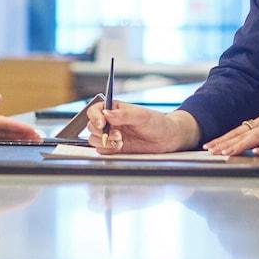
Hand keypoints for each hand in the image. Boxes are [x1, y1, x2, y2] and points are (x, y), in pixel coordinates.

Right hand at [85, 101, 199, 153]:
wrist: (167, 139)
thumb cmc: (157, 122)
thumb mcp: (142, 116)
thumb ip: (124, 115)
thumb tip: (107, 114)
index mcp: (114, 109)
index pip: (95, 110)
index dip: (94, 117)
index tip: (102, 123)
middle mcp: (110, 121)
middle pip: (91, 126)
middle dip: (101, 132)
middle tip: (117, 135)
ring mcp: (111, 135)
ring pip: (94, 139)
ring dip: (104, 141)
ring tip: (120, 141)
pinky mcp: (114, 148)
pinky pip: (101, 149)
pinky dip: (107, 149)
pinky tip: (120, 147)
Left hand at [205, 117, 258, 161]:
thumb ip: (258, 143)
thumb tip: (241, 150)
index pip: (239, 131)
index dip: (223, 138)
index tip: (209, 147)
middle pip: (243, 132)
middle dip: (225, 142)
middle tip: (210, 150)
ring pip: (256, 137)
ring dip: (240, 145)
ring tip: (226, 153)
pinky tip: (256, 154)